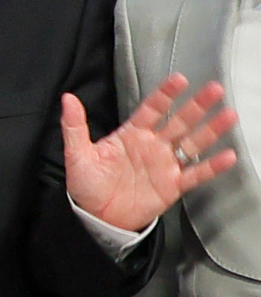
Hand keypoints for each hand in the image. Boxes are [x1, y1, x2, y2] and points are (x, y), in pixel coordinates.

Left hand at [63, 75, 239, 233]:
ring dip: (211, 130)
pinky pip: (195, 174)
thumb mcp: (77, 154)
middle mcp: (153, 145)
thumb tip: (68, 98)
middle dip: (197, 105)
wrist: (96, 217)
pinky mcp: (173, 185)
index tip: (179, 79)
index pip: (152, 109)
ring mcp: (165, 164)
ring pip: (192, 143)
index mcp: (132, 134)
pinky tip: (228, 155)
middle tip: (214, 89)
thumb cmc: (87, 184)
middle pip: (179, 121)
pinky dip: (212, 166)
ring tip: (228, 115)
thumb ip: (74, 126)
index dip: (165, 94)